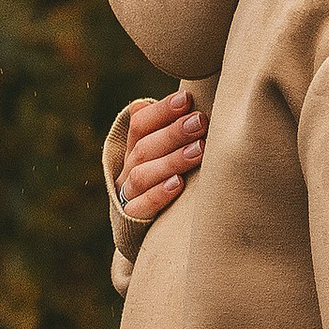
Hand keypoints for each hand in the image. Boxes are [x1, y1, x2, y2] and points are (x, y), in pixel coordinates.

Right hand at [115, 88, 200, 228]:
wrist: (149, 229)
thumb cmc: (168, 180)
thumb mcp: (165, 154)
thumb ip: (167, 130)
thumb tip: (168, 99)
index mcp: (134, 148)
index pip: (140, 124)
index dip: (161, 111)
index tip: (187, 98)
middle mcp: (128, 169)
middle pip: (144, 147)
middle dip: (173, 132)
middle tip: (201, 121)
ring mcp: (128, 194)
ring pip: (143, 174)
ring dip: (171, 160)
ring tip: (199, 150)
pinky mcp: (133, 219)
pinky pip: (142, 206)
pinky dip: (159, 194)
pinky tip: (179, 184)